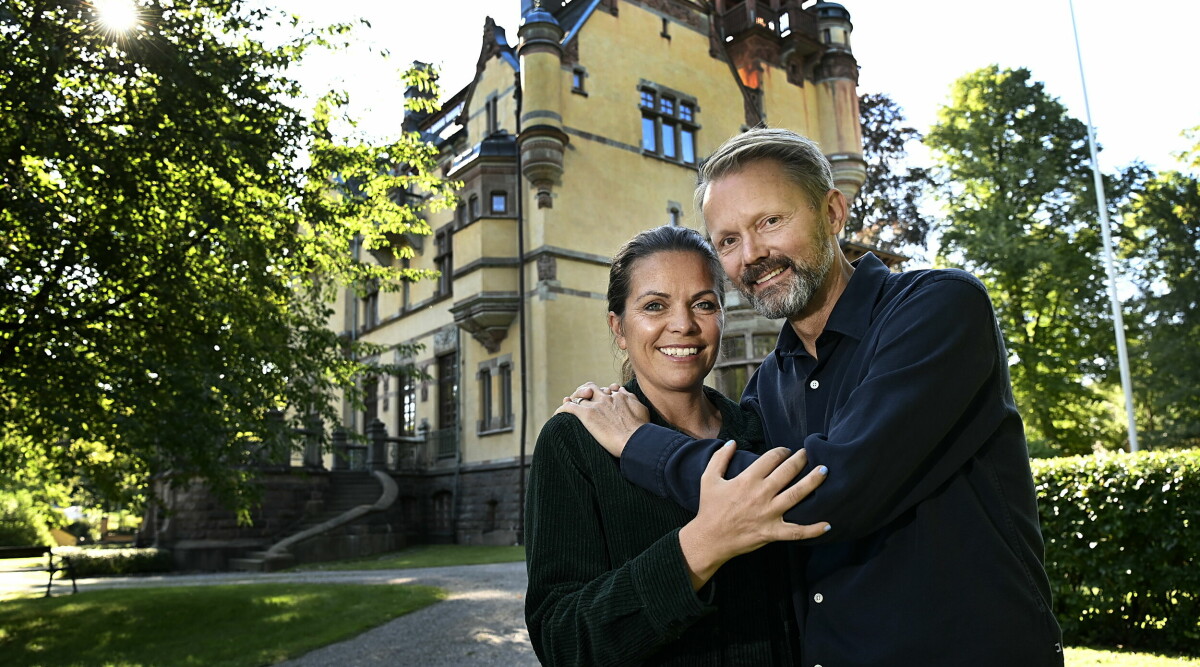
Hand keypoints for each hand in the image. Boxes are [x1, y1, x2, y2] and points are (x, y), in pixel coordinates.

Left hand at [555, 383, 647, 456]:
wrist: (635, 440)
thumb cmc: (642, 431)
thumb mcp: (642, 410)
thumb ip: (633, 401)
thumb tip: (628, 396)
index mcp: (619, 396)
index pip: (608, 389)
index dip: (603, 393)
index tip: (602, 399)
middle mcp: (607, 397)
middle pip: (592, 387)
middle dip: (586, 391)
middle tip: (584, 399)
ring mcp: (596, 405)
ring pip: (579, 396)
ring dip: (573, 399)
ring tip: (569, 404)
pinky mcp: (587, 414)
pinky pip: (569, 407)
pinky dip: (562, 408)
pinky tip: (557, 414)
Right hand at [678, 443, 829, 588]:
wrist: (709, 539)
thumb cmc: (709, 508)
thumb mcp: (709, 478)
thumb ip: (720, 458)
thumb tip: (732, 442)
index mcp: (747, 480)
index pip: (771, 458)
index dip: (781, 451)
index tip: (786, 451)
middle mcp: (761, 494)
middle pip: (787, 472)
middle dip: (800, 460)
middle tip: (808, 454)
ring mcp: (769, 514)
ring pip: (796, 495)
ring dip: (812, 482)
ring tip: (824, 470)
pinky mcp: (772, 532)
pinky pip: (796, 532)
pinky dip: (813, 530)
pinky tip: (828, 525)